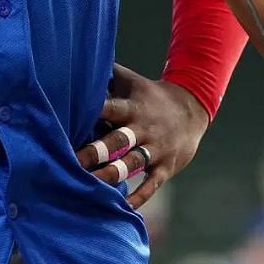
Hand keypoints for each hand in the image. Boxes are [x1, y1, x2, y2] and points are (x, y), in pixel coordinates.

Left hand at [76, 64, 208, 207]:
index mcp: (133, 107)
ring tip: (90, 186)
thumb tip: (75, 55)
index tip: (70, 119)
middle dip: (97, 151)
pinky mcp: (165, 166)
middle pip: (119, 140)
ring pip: (133, 163)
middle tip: (73, 161)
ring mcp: (156, 149)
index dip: (94, 112)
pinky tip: (123, 209)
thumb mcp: (132, 81)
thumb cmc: (151, 95)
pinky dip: (138, 197)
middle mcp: (144, 128)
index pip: (111, 108)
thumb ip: (106, 73)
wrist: (193, 109)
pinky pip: (151, 185)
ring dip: (113, 174)